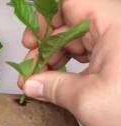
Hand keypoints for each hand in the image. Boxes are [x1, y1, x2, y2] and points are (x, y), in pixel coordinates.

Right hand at [19, 0, 120, 125]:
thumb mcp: (87, 100)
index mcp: (115, 25)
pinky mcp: (118, 60)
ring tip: (38, 80)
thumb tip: (31, 84)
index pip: (71, 4)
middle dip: (45, 47)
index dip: (46, 19)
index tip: (31, 41)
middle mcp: (117, 29)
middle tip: (29, 69)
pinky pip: (87, 55)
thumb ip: (53, 87)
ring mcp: (118, 45)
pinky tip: (56, 81)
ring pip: (75, 41)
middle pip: (69, 25)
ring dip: (54, 59)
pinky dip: (68, 67)